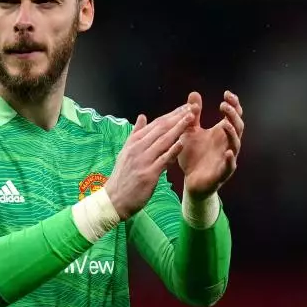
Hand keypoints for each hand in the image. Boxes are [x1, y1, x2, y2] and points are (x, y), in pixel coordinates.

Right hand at [107, 105, 193, 219]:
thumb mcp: (126, 152)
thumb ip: (136, 134)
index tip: (185, 107)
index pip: (156, 124)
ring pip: (163, 141)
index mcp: (134, 142)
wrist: (114, 200)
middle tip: (192, 107)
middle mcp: (138, 148)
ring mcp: (143, 160)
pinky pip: (163, 160)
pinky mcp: (148, 174)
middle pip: (161, 129)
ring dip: (178, 128)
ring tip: (191, 118)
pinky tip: (182, 142)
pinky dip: (172, 150)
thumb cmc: (122, 177)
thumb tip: (142, 116)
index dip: (172, 114)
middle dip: (178, 117)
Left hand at [177, 90, 243, 198]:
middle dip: (233, 115)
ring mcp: (227, 158)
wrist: (190, 181)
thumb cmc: (193, 156)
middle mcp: (228, 144)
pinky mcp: (222, 173)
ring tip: (225, 123)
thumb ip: (194, 115)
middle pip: (237, 127)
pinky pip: (230, 166)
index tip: (226, 93)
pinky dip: (230, 159)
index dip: (234, 104)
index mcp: (222, 133)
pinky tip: (228, 152)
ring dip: (232, 133)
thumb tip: (194, 93)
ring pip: (236, 144)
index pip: (233, 116)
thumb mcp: (190, 132)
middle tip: (224, 105)